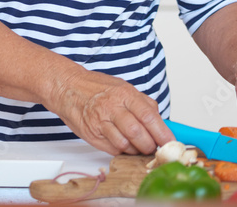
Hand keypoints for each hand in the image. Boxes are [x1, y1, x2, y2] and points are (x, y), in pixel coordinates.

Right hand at [48, 66, 172, 155]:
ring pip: (125, 144)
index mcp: (124, 93)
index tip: (170, 142)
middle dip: (150, 145)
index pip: (148, 116)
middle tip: (153, 147)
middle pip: (138, 134)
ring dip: (136, 150)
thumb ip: (142, 102)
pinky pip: (113, 149)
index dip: (162, 132)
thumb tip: (160, 120)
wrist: (66, 87)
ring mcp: (100, 121)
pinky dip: (122, 150)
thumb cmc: (95, 87)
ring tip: (137, 146)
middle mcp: (112, 107)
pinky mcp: (91, 133)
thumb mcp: (121, 86)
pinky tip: (122, 143)